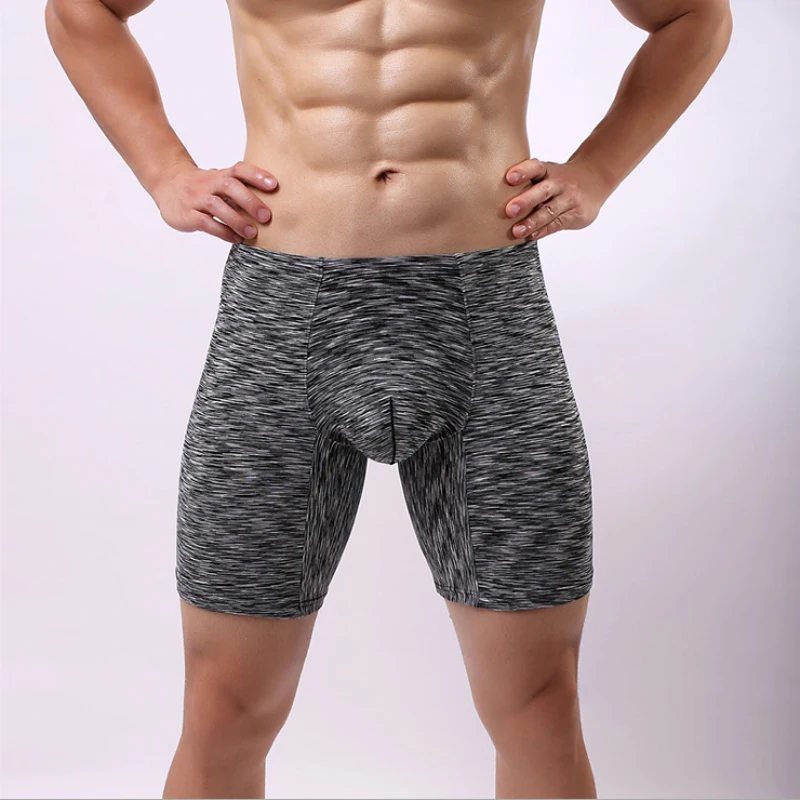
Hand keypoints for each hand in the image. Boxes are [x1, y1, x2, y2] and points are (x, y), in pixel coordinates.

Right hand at [152, 160, 278, 243]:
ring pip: (217, 206)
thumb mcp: (220, 182)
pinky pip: (206, 223)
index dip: (256, 175)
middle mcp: (208, 183)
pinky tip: (236, 239)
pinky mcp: (188, 214)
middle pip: (229, 186)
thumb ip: (241, 190)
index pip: (239, 169)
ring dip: (237, 220)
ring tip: (252, 233)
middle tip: (266, 217)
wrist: (167, 185)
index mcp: (220, 175)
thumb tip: (275, 205)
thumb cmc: (204, 187)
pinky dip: (223, 231)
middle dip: (250, 201)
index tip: (274, 185)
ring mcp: (196, 198)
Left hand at [503, 157, 610, 240]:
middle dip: (525, 201)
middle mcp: (560, 183)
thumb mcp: (547, 173)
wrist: (595, 180)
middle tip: (509, 210)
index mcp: (548, 170)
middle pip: (542, 191)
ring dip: (532, 222)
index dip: (523, 171)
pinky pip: (557, 224)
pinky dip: (543, 230)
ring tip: (516, 231)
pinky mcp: (577, 214)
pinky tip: (530, 236)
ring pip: (550, 211)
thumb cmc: (559, 180)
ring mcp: (570, 199)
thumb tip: (494, 199)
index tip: (509, 178)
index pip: (536, 167)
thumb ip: (528, 183)